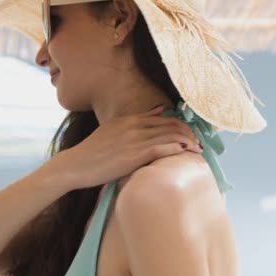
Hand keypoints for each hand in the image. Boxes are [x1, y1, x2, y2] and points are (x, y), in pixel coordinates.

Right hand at [57, 106, 201, 189]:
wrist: (76, 165)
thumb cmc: (92, 152)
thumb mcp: (112, 130)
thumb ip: (136, 121)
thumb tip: (159, 110)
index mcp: (129, 119)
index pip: (164, 117)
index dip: (181, 125)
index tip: (190, 134)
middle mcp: (134, 126)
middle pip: (172, 124)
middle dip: (189, 133)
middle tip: (199, 143)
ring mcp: (134, 139)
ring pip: (171, 135)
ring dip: (188, 142)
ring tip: (198, 150)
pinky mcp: (134, 154)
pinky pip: (163, 147)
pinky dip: (178, 148)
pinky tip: (187, 153)